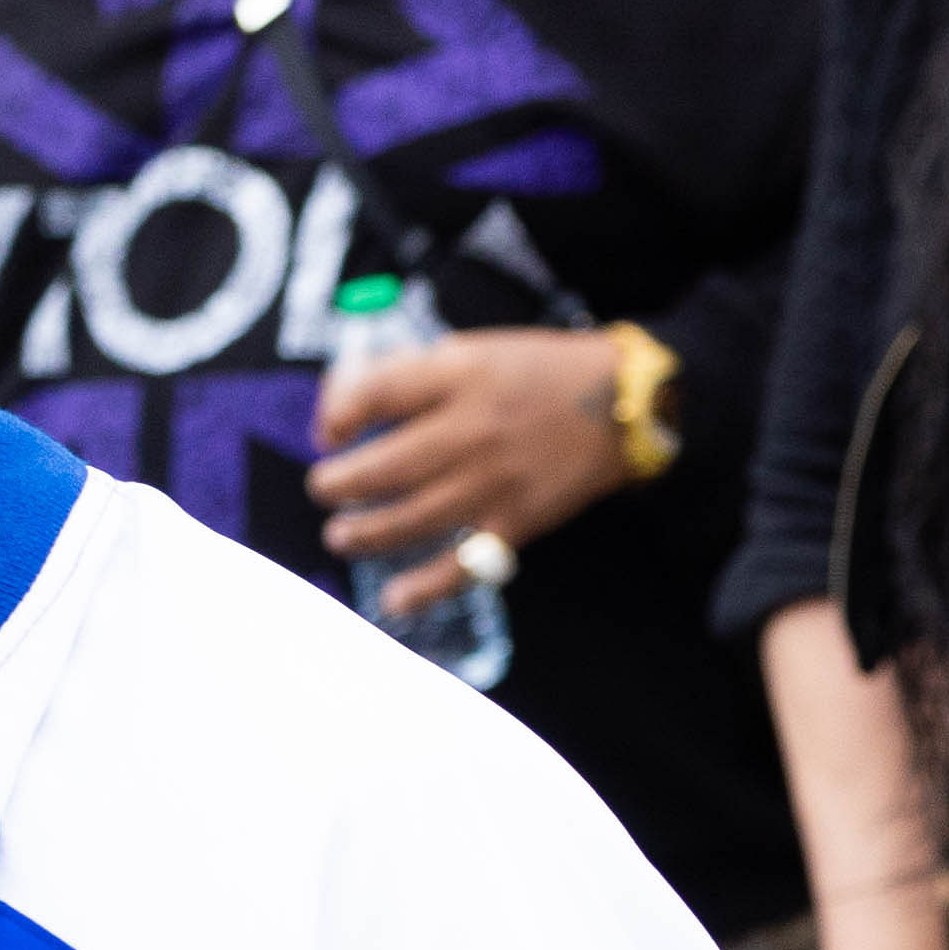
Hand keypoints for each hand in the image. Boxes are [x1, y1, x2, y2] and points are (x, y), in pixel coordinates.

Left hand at [305, 326, 635, 568]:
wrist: (624, 402)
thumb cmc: (536, 374)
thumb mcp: (473, 350)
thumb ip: (409, 374)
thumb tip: (341, 407)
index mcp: (458, 376)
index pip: (376, 394)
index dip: (336, 415)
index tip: (326, 433)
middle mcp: (472, 430)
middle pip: (383, 467)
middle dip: (337, 484)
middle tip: (324, 489)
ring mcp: (494, 481)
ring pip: (410, 519)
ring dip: (363, 533)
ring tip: (341, 534)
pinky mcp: (517, 521)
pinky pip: (463, 565)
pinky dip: (425, 588)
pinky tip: (395, 598)